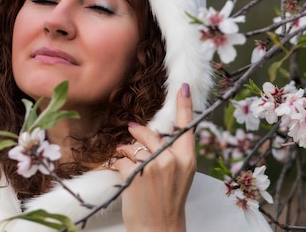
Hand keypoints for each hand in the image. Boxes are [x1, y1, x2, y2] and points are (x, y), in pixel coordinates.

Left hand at [112, 83, 194, 231]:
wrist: (159, 228)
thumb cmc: (167, 201)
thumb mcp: (180, 175)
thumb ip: (172, 153)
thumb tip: (152, 134)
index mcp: (187, 159)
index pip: (186, 127)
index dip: (184, 106)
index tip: (183, 87)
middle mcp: (172, 160)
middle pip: (150, 133)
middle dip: (138, 134)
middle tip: (132, 133)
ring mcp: (153, 166)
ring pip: (133, 145)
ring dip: (126, 152)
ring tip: (130, 165)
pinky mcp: (135, 174)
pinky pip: (121, 158)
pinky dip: (118, 165)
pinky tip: (125, 177)